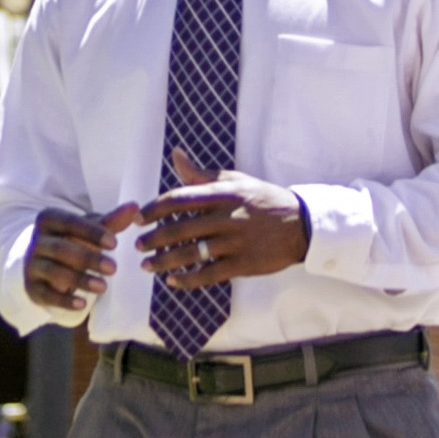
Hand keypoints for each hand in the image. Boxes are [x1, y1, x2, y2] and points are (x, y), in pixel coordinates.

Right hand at [25, 205, 140, 312]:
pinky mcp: (32, 288)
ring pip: (54, 272)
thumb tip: (135, 206)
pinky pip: (46, 294)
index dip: (91, 232)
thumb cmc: (70, 241)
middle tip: (113, 268)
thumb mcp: (88, 230)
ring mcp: (32, 265)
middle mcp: (36, 241)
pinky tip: (82, 305)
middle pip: (61, 249)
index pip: (70, 223)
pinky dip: (64, 301)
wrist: (39, 262)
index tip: (114, 243)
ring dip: (79, 280)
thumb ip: (110, 221)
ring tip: (103, 287)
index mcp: (49, 220)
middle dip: (88, 258)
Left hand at [136, 150, 309, 289]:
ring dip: (164, 261)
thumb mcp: (235, 181)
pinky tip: (173, 281)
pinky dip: (188, 280)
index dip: (154, 209)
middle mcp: (227, 217)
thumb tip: (175, 155)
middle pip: (180, 229)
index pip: (179, 199)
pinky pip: (210, 274)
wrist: (301, 224)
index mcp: (223, 194)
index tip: (137, 218)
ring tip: (147, 266)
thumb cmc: (263, 200)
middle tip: (137, 246)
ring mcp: (236, 242)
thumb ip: (202, 174)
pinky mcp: (244, 264)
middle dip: (153, 239)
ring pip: (191, 254)